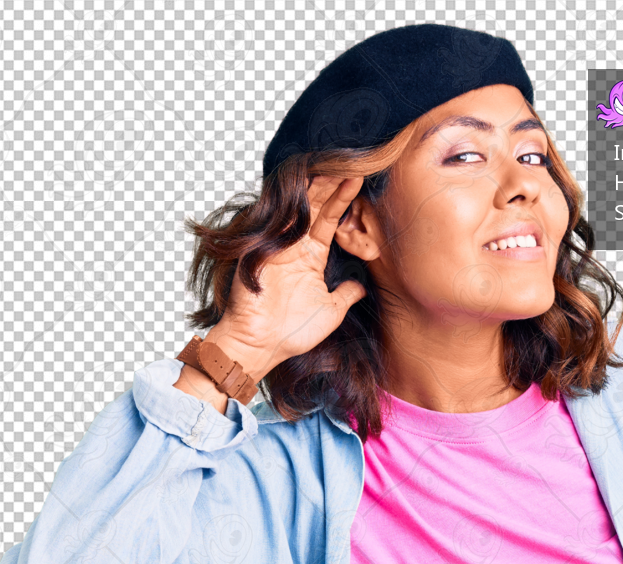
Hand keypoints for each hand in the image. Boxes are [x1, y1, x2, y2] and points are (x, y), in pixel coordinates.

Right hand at [209, 175, 369, 380]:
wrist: (261, 345)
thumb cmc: (293, 333)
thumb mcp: (330, 311)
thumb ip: (346, 294)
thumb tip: (362, 286)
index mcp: (311, 258)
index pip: (330, 221)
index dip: (344, 200)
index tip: (360, 180)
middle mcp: (295, 247)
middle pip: (315, 206)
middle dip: (331, 183)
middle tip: (350, 160)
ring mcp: (279, 245)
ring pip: (299, 206)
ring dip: (316, 185)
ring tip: (335, 163)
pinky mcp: (264, 248)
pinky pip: (280, 219)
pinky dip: (292, 201)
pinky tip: (306, 181)